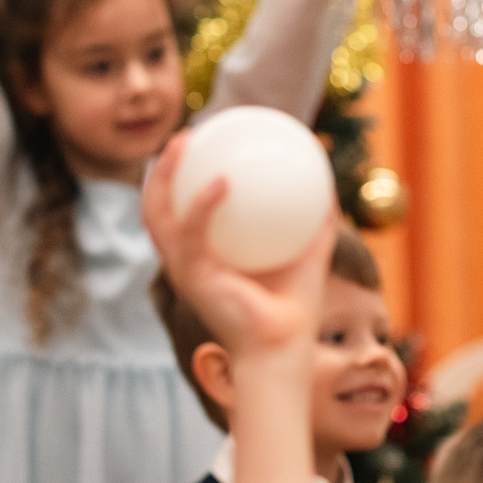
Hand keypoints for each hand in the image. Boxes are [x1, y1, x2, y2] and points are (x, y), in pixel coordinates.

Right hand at [139, 130, 332, 360]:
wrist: (285, 346)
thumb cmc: (295, 307)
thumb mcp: (309, 251)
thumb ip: (315, 219)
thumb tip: (327, 182)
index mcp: (204, 258)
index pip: (177, 213)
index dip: (177, 180)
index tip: (198, 145)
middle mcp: (185, 263)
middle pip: (155, 208)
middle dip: (160, 170)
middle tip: (186, 136)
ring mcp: (184, 270)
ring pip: (155, 216)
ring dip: (162, 177)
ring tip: (182, 144)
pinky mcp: (192, 279)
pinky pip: (192, 234)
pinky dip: (201, 205)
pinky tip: (221, 180)